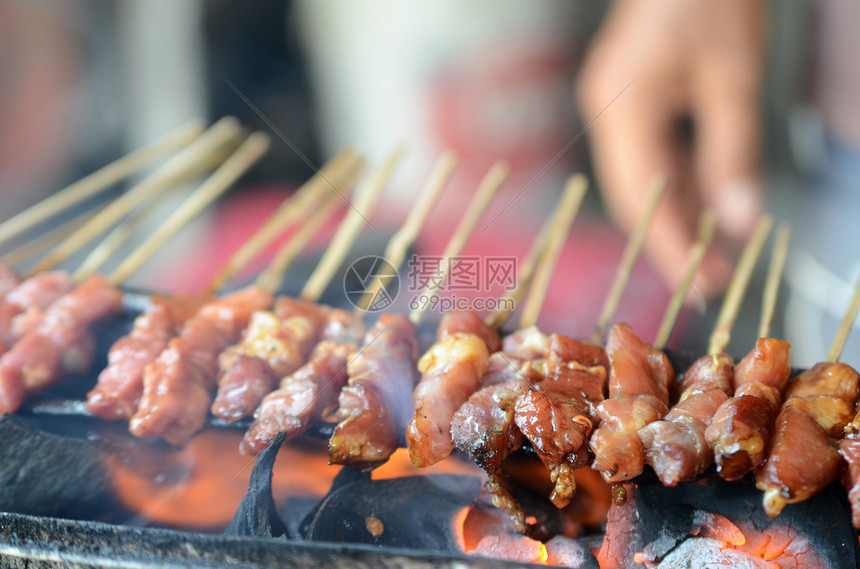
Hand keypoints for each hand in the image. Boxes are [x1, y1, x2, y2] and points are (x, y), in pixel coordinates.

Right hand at [577, 0, 765, 297]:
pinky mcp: (628, 100)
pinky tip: (703, 208)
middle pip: (633, 194)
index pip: (640, 195)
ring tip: (713, 252)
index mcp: (622, 107)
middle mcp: (607, 113)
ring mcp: (613, 106)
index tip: (698, 283)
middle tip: (711, 278)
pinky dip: (677, 184)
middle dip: (670, 237)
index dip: (667, 243)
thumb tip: (738, 220)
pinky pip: (648, 155)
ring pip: (640, 178)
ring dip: (675, 213)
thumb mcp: (734, 78)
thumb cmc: (710, 2)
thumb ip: (732, 152)